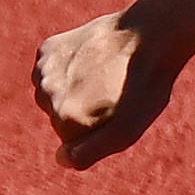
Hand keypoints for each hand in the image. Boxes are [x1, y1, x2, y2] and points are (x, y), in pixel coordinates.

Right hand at [32, 7, 184, 168]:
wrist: (150, 35)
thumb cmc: (143, 89)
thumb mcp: (125, 132)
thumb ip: (89, 153)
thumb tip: (61, 158)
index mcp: (65, 121)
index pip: (72, 144)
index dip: (97, 131)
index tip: (117, 111)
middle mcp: (46, 96)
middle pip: (60, 119)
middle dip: (82, 110)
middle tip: (111, 91)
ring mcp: (44, 71)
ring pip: (53, 96)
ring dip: (73, 90)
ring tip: (102, 75)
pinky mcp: (47, 50)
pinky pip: (50, 71)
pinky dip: (66, 69)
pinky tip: (91, 60)